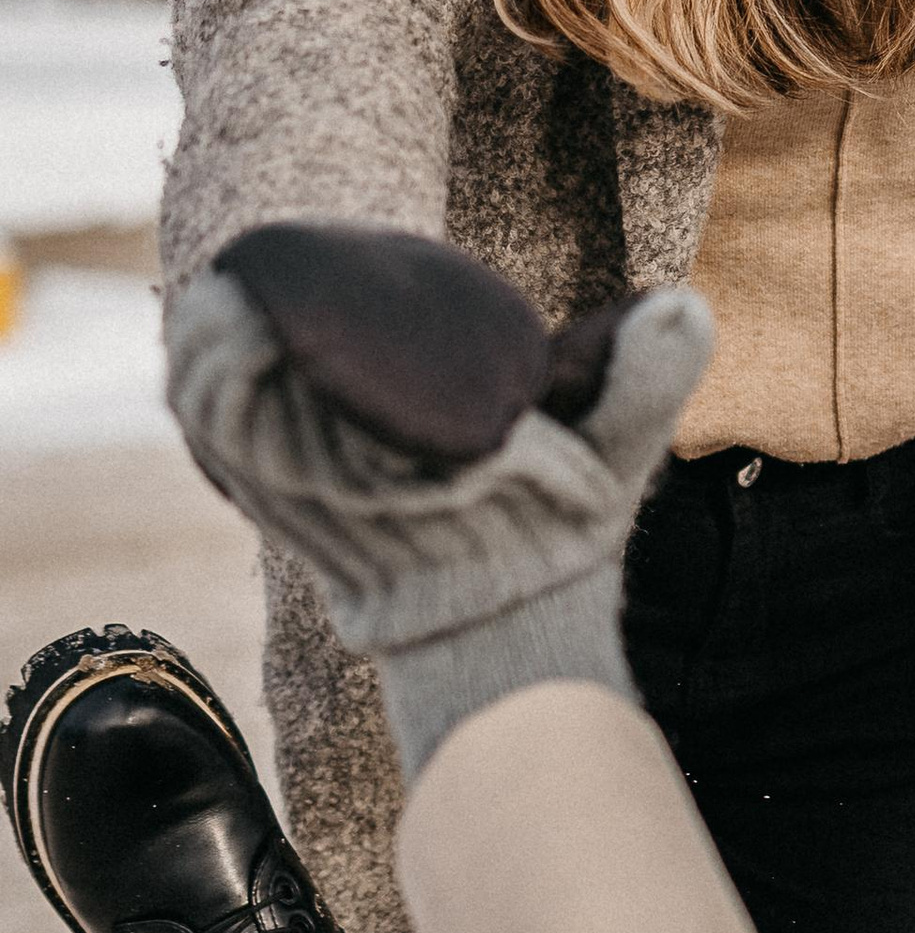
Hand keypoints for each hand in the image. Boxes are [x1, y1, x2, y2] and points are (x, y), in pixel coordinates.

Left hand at [165, 225, 712, 777]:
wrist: (508, 648)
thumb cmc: (559, 546)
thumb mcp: (619, 460)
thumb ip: (650, 382)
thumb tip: (688, 301)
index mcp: (419, 465)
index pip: (317, 387)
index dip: (270, 332)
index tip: (264, 284)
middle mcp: (350, 492)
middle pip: (251, 404)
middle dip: (228, 340)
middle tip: (228, 285)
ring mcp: (312, 517)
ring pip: (229, 434)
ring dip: (208, 372)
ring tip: (212, 308)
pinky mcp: (295, 530)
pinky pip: (230, 466)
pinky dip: (210, 417)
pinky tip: (208, 368)